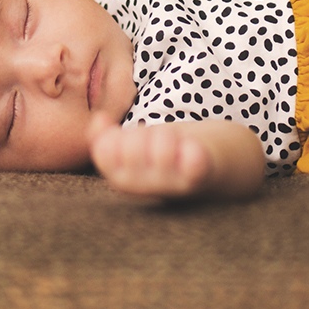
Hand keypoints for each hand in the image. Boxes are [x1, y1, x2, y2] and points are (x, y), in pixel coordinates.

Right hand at [87, 115, 216, 199]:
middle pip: (131, 145)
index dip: (119, 136)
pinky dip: (192, 150)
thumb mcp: (128, 145)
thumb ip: (105, 137)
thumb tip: (100, 119)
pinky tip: (192, 148)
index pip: (105, 150)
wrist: (208, 165)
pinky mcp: (200, 179)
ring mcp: (173, 186)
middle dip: (144, 133)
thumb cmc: (163, 153)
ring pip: (160, 146)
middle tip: (157, 140)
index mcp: (123, 181)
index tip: (134, 138)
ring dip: (169, 135)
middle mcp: (145, 189)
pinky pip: (192, 161)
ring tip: (176, 143)